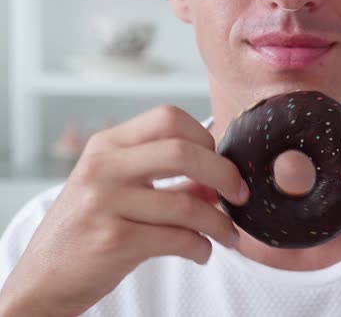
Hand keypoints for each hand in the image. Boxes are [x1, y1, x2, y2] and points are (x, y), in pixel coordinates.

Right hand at [0, 106, 248, 316]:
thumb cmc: (90, 229)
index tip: (220, 163)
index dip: (205, 137)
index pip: (169, 117)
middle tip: (240, 195)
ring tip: (228, 236)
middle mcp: (103, 166)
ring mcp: (104, 202)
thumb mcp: (120, 191)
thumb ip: (171, 180)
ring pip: (187, 204)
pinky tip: (202, 252)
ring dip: (220, 223)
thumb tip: (222, 178)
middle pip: (184, 151)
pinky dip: (201, 247)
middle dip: (225, 174)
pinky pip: (178, 239)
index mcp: (108, 145)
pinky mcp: (112, 240)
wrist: (44, 278)